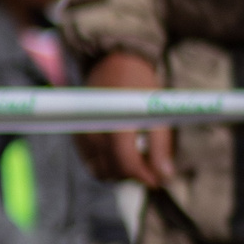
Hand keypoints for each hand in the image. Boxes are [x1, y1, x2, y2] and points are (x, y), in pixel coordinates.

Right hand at [83, 52, 173, 187]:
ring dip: (121, 173)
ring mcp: (83, 135)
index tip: (159, 180)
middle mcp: (95, 131)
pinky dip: (107, 166)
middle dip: (135, 175)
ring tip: (137, 160)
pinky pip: (92, 163)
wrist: (113, 63)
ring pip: (102, 171)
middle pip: (115, 170)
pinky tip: (121, 155)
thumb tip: (165, 176)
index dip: (145, 176)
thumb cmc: (139, 84)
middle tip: (152, 167)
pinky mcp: (77, 137)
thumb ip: (161, 145)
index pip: (127, 162)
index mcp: (117, 122)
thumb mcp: (156, 110)